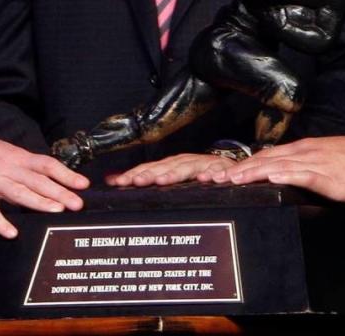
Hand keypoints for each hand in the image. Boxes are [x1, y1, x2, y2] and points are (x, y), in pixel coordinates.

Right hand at [0, 126, 88, 237]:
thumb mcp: (5, 153)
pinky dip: (0, 221)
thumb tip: (43, 184)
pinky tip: (11, 232)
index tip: (84, 184)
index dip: (66, 174)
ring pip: (18, 192)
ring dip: (38, 202)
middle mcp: (7, 167)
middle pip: (37, 180)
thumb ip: (22, 169)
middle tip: (78, 203)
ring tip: (56, 211)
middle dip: (60, 192)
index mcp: (17, 157)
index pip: (47, 165)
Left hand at [106, 152, 235, 187]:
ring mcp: (206, 165)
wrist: (235, 168)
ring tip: (163, 181)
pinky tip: (207, 180)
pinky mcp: (225, 170)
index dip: (135, 174)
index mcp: (174, 163)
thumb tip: (110, 178)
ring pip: (190, 168)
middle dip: (151, 173)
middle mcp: (187, 161)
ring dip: (176, 173)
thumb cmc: (199, 174)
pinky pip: (220, 172)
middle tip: (136, 182)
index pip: (151, 168)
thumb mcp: (173, 176)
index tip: (118, 182)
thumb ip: (145, 178)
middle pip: (167, 166)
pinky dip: (214, 174)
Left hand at [214, 136, 344, 201]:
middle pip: (265, 160)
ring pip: (278, 165)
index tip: (221, 174)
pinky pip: (305, 174)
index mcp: (301, 151)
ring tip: (233, 180)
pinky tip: (273, 178)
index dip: (241, 165)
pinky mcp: (329, 175)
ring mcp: (315, 162)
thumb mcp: (323, 163)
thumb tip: (281, 182)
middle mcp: (303, 153)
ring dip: (253, 172)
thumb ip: (302, 171)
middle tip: (213, 180)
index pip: (265, 157)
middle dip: (238, 169)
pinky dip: (287, 175)